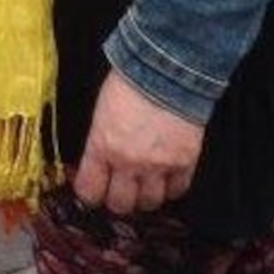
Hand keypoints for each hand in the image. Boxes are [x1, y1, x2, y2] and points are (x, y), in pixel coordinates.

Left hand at [73, 70, 203, 214]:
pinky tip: (166, 177)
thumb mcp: (101, 112)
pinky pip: (177, 191)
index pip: (89, 191)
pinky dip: (171, 188)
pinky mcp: (184, 163)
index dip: (90, 193)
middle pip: (120, 204)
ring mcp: (158, 166)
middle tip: (120, 189)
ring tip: (144, 184)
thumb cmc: (130, 82)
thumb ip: (99, 142)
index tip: (93, 191)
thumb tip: (96, 162)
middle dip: (118, 199)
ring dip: (145, 196)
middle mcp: (128, 163)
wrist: (167, 69)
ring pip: (149, 203)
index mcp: (102, 147)